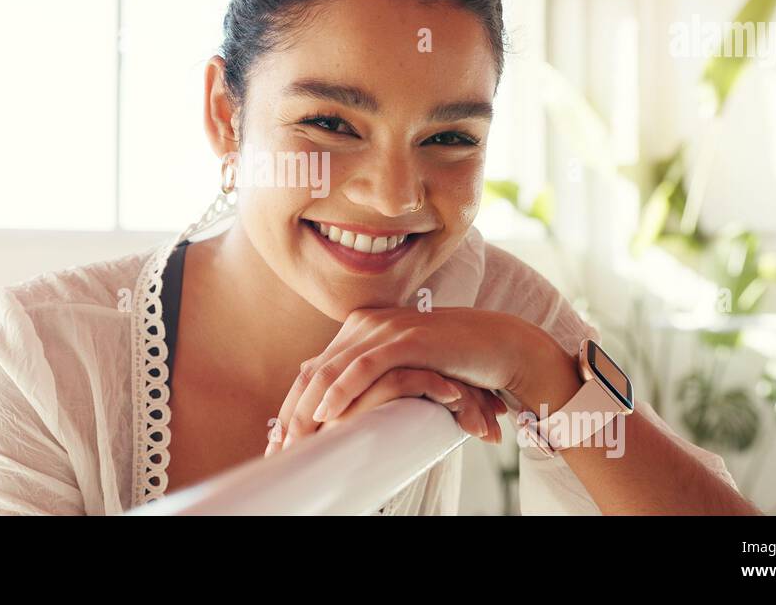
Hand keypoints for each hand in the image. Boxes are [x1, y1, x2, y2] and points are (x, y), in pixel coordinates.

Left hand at [272, 306, 567, 450]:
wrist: (495, 346)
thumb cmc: (450, 364)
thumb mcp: (401, 371)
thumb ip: (371, 381)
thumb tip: (335, 410)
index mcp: (358, 330)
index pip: (313, 370)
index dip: (293, 407)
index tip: (280, 443)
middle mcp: (364, 324)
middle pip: (315, 372)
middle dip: (293, 414)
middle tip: (281, 450)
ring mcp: (384, 328)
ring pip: (332, 370)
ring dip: (310, 409)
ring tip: (297, 440)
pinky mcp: (405, 339)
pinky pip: (364, 366)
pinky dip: (341, 391)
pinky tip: (327, 413)